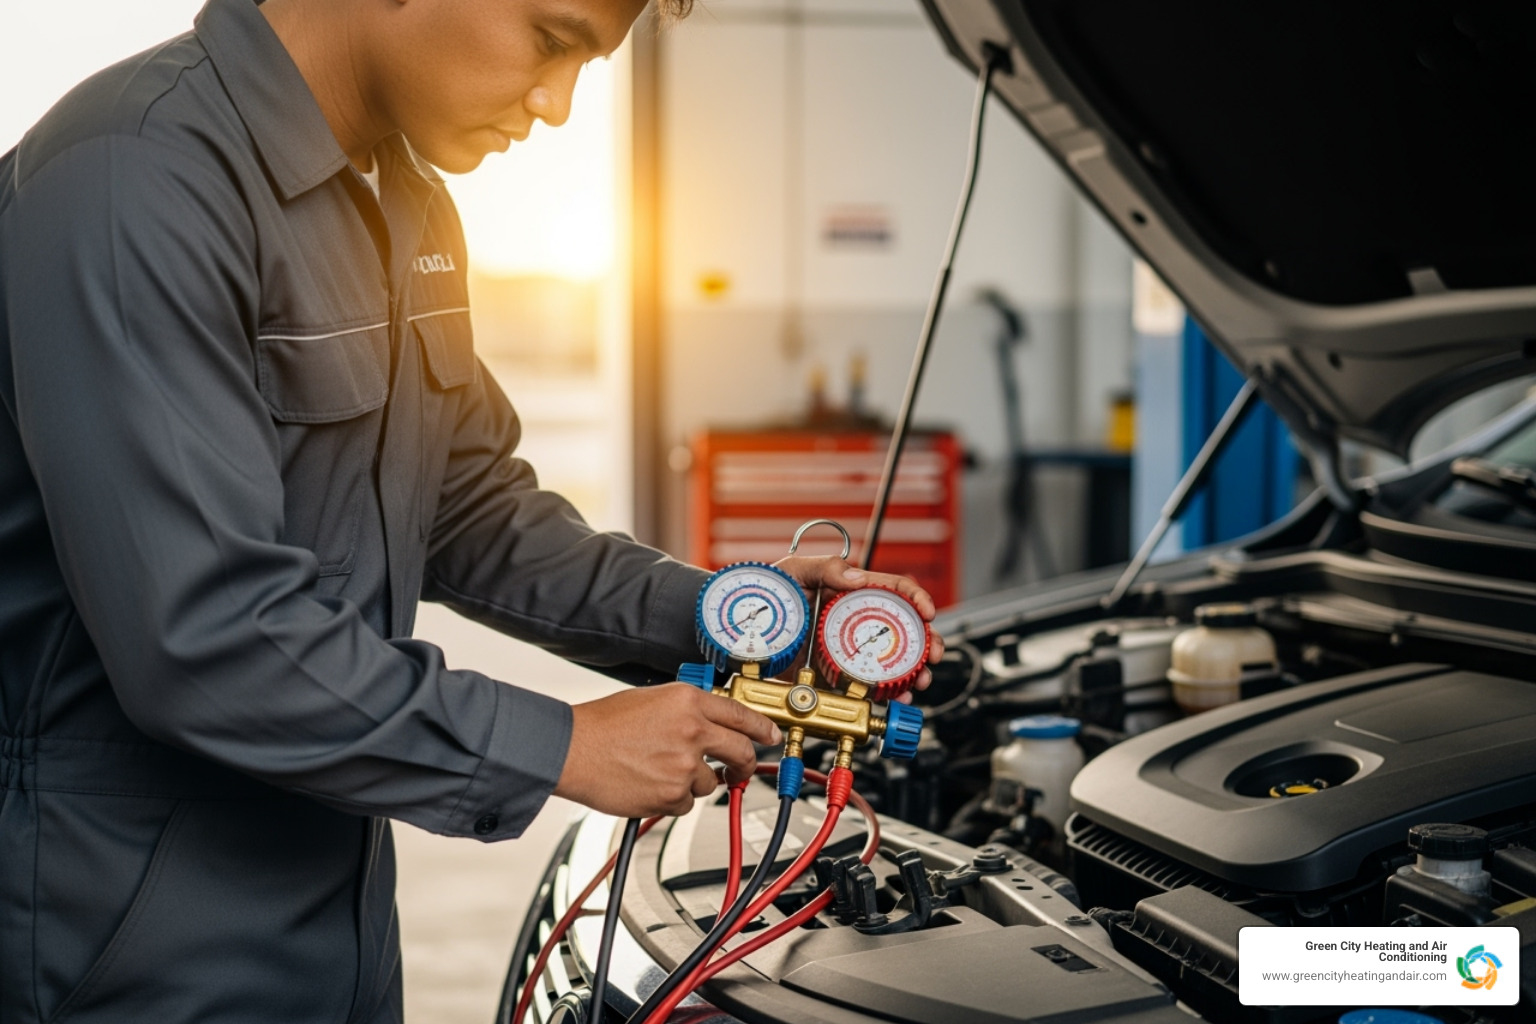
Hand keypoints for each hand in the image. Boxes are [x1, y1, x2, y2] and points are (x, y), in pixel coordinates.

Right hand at [555, 684, 781, 817]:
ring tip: (659, 770)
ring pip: (710, 782)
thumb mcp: (651, 699)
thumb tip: (712, 721)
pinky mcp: (672, 794)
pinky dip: (672, 798)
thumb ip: (686, 709)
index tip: (771, 735)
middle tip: (739, 769)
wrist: (572, 749)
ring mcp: (684, 764)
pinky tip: (649, 783)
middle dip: (744, 764)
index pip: (741, 714)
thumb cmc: (603, 724)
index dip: (762, 727)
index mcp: (688, 700)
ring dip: (693, 781)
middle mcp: (692, 730)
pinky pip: (686, 802)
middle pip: (741, 751)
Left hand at [773, 555, 944, 700]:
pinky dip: (887, 694)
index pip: (894, 590)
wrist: (737, 629)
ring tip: (919, 681)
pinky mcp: (836, 675)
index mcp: (851, 591)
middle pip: (904, 630)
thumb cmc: (766, 591)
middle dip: (927, 642)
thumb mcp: (794, 569)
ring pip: (892, 661)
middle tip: (933, 655)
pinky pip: (867, 686)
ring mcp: (847, 650)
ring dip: (913, 671)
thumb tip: (856, 577)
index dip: (916, 598)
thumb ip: (825, 566)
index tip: (927, 611)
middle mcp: (855, 621)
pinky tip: (897, 697)